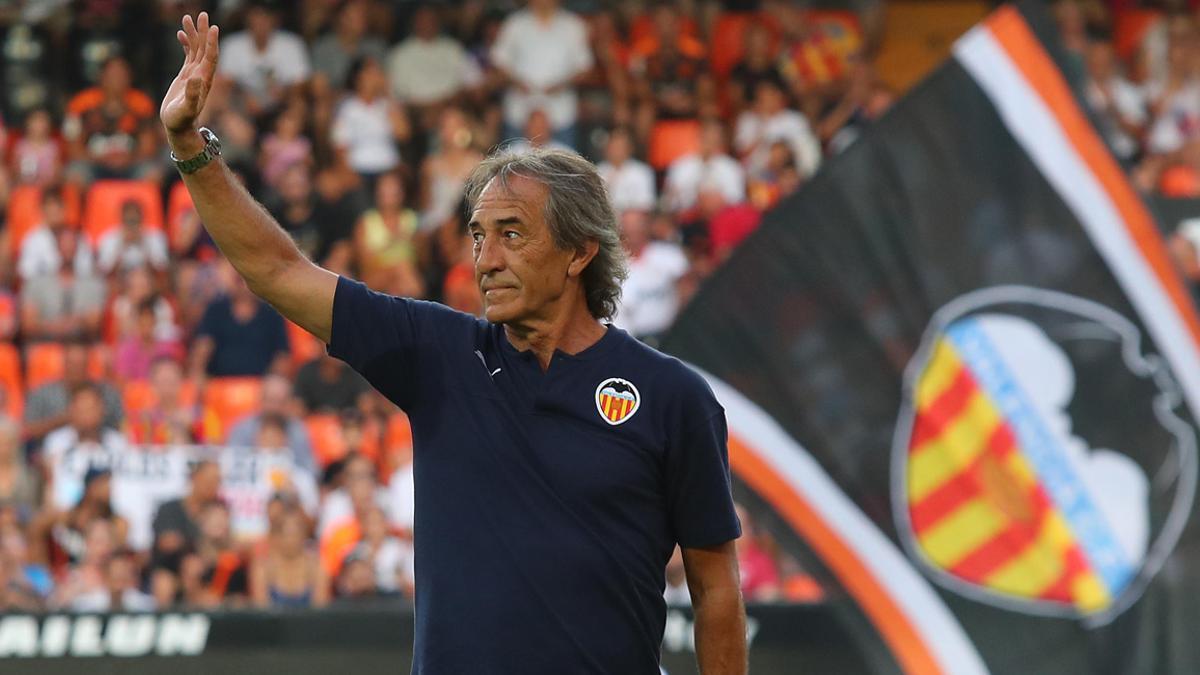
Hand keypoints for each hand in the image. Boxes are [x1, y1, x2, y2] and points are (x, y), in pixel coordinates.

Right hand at [161, 12, 219, 138]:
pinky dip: (186, 44)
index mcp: (204, 80)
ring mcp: (194, 74)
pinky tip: (181, 33)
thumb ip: (193, 95)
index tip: (213, 27)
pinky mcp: (186, 76)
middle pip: (205, 49)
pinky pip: (188, 55)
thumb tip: (196, 78)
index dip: (212, 42)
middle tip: (202, 14)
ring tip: (187, 17)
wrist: (178, 127)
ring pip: (196, 49)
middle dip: (203, 32)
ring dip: (193, 34)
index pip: (211, 57)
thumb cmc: (182, 120)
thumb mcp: (187, 108)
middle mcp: (202, 75)